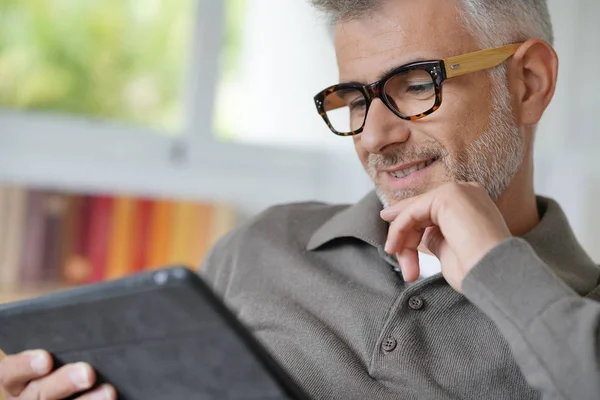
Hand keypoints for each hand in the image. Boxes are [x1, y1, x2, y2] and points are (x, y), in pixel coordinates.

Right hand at [0, 350, 115, 399]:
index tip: (46, 359)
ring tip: (109, 392)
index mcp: (17, 382)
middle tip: (88, 373)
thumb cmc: (61, 366)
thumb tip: (90, 330)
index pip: (11, 372)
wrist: (66, 390)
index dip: (26, 366)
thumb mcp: (54, 358)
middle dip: (64, 382)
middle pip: (39, 393)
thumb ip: (64, 350)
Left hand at [380, 182, 511, 292]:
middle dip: (403, 236)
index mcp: (471, 204)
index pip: (430, 210)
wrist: (497, 276)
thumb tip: (417, 233)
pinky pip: (411, 212)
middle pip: (419, 209)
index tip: (393, 246)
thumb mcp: (450, 249)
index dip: (408, 226)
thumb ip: (435, 236)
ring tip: (406, 267)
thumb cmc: (478, 271)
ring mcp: (459, 191)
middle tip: (399, 262)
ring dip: (401, 238)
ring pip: (413, 211)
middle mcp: (467, 192)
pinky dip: (399, 231)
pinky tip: (396, 249)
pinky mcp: (448, 196)